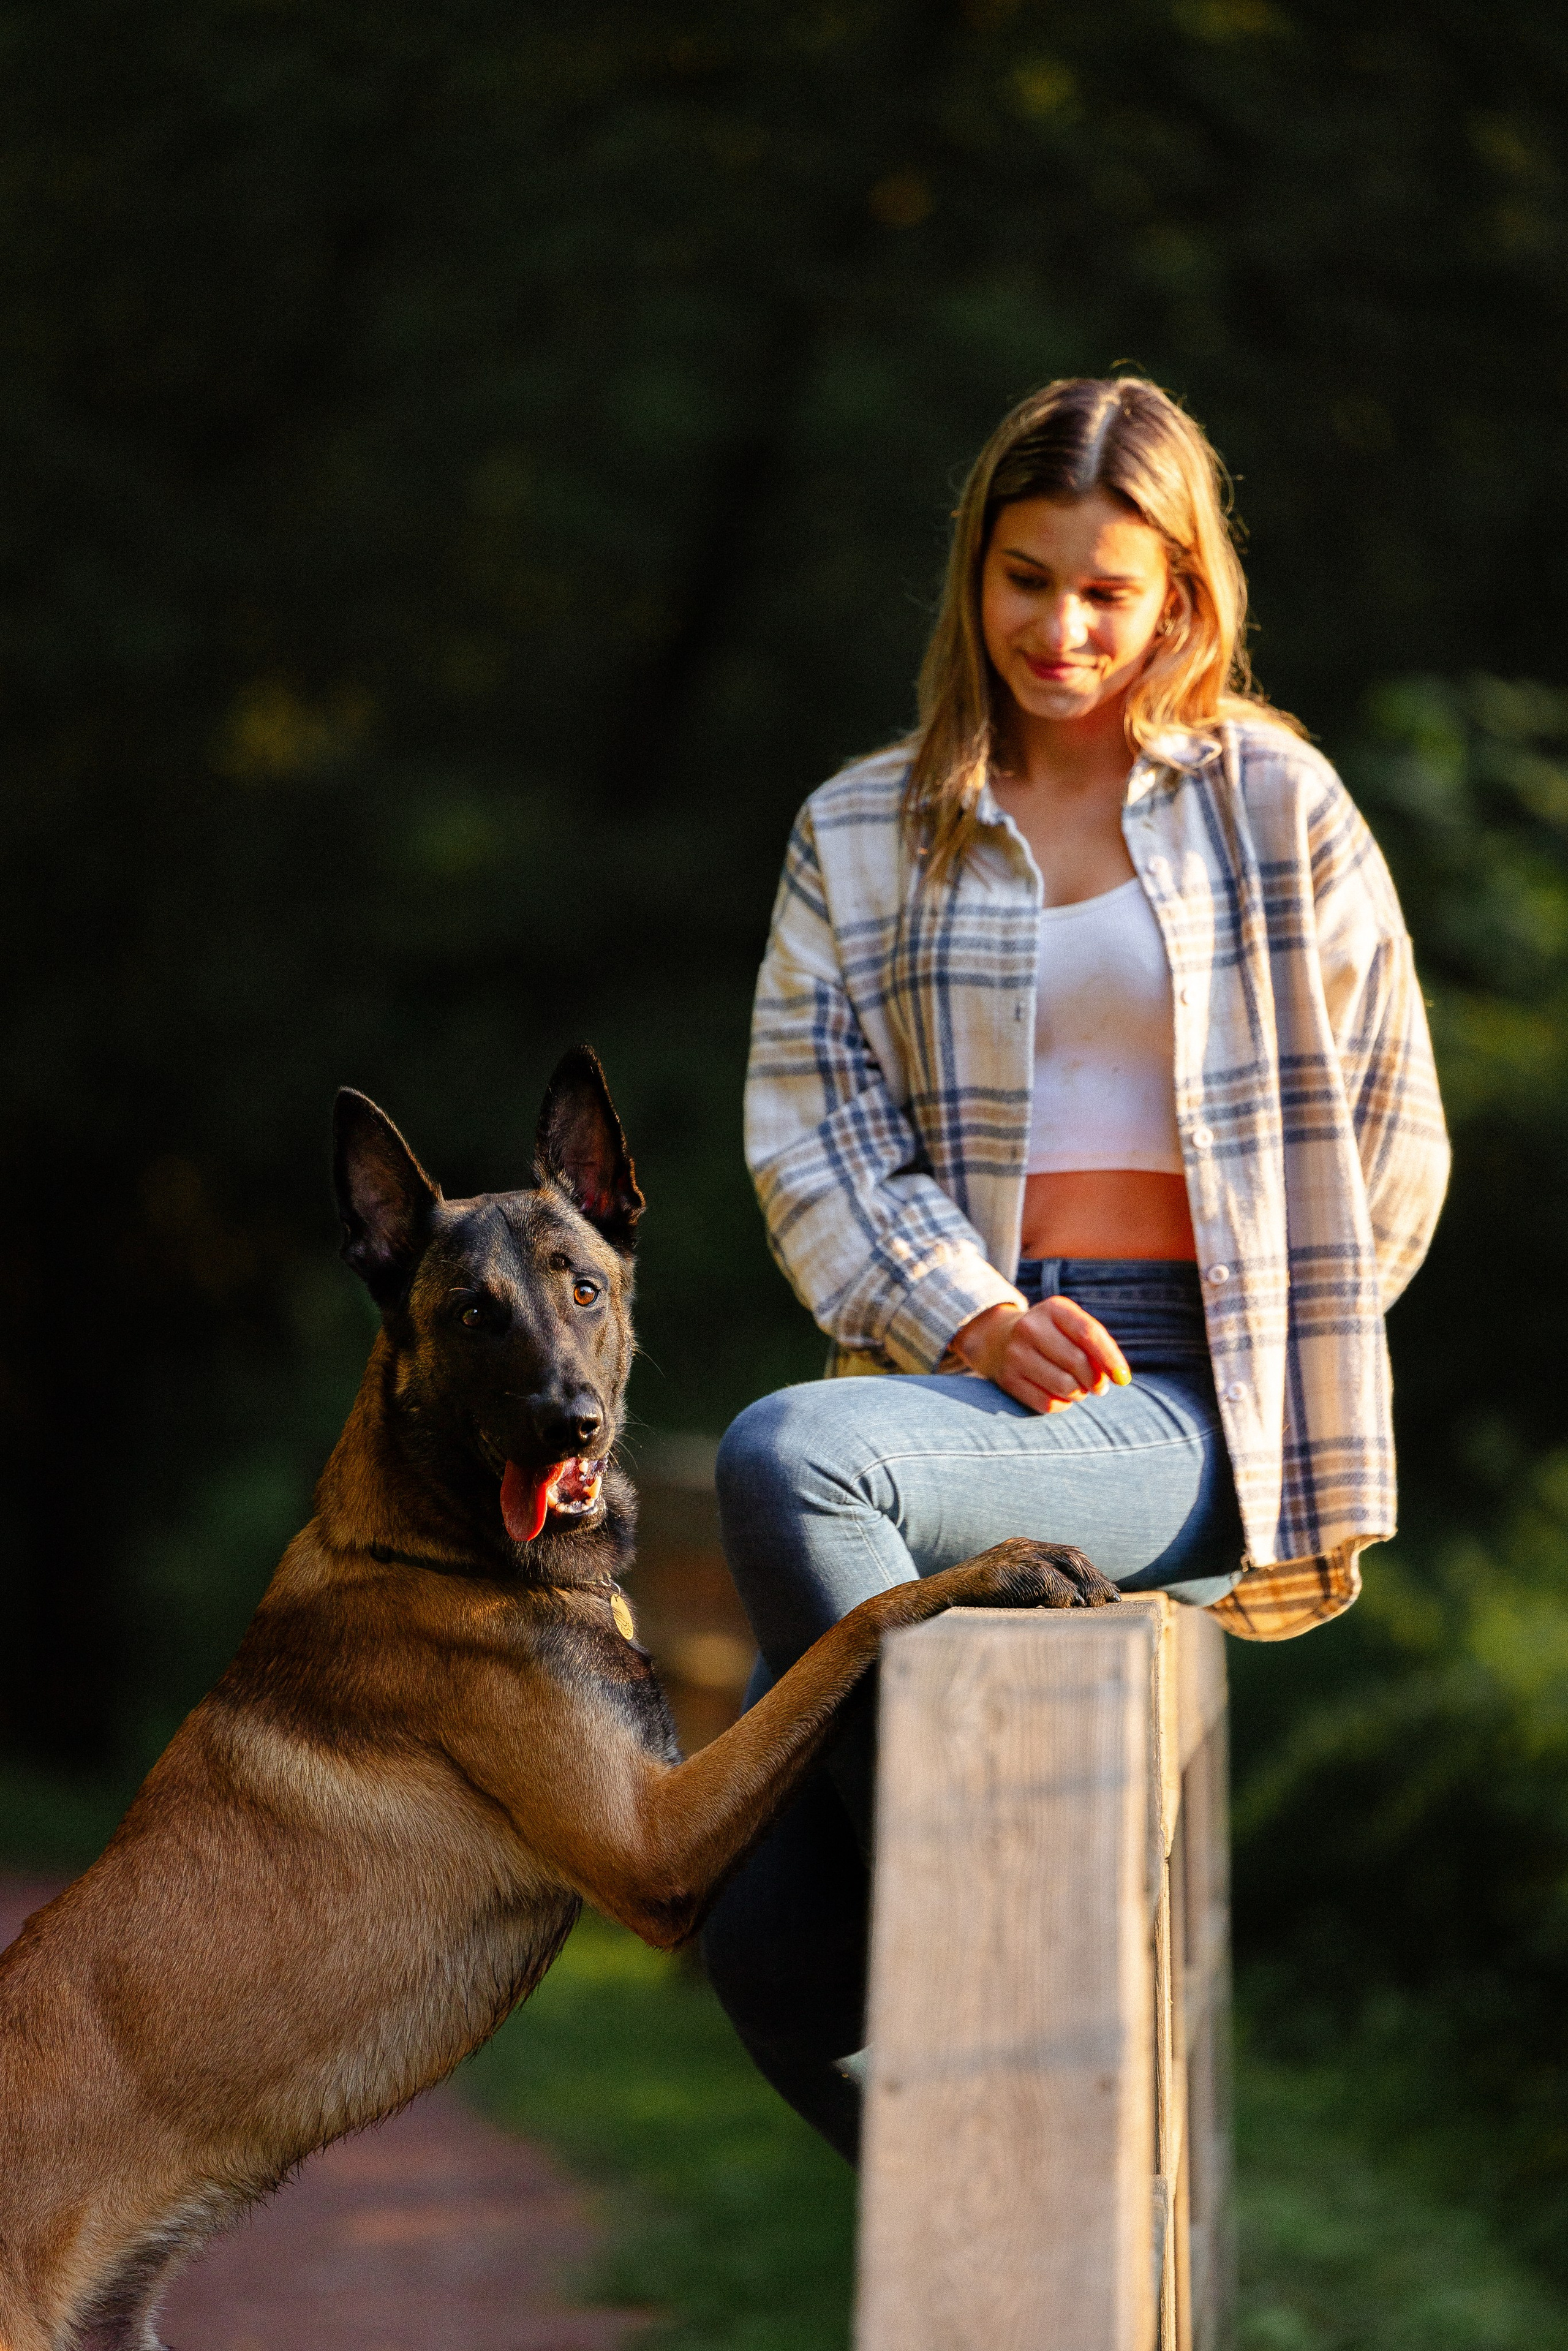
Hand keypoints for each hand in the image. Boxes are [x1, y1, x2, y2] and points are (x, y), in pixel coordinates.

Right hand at [951, 1295, 1131, 1414]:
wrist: (999, 1339)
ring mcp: (1015, 1354)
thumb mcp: (1072, 1326)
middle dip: (1095, 1380)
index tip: (1123, 1379)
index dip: (1110, 1359)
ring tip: (1078, 1388)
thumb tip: (1116, 1378)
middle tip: (1099, 1386)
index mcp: (1053, 1308)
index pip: (1088, 1334)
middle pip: (1077, 1363)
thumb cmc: (1053, 1335)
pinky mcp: (1008, 1379)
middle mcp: (1030, 1327)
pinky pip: (1047, 1404)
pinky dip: (1062, 1404)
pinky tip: (1059, 1394)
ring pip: (1064, 1386)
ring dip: (1080, 1393)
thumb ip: (1097, 1344)